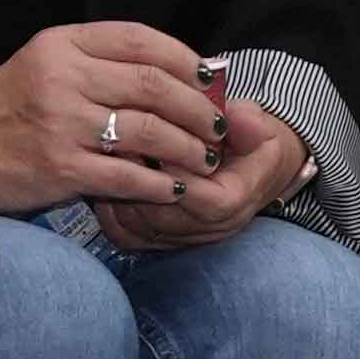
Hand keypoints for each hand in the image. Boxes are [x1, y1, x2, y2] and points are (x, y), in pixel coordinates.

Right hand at [0, 19, 231, 214]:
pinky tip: (174, 190)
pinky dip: (159, 184)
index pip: (140, 40)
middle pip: (154, 84)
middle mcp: (62, 77)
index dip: (185, 59)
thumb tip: (178, 75)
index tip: (209, 80)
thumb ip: (101, 63)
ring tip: (204, 159)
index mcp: (63, 44)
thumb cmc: (8, 107)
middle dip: (197, 107)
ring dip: (187, 147)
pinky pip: (127, 176)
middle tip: (218, 127)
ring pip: (148, 130)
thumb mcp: (46, 64)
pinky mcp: (59, 167)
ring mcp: (61, 123)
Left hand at [91, 84, 306, 252]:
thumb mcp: (257, 125)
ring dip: (119, 195)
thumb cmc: (249, 144)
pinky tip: (102, 181)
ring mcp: (182, 238)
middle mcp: (210, 228)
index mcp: (237, 201)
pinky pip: (126, 234)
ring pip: (140, 228)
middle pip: (165, 219)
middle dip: (138, 182)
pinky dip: (109, 211)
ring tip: (106, 159)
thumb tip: (235, 117)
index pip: (207, 201)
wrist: (250, 170)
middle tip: (116, 145)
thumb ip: (246, 121)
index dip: (179, 174)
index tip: (153, 141)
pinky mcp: (159, 240)